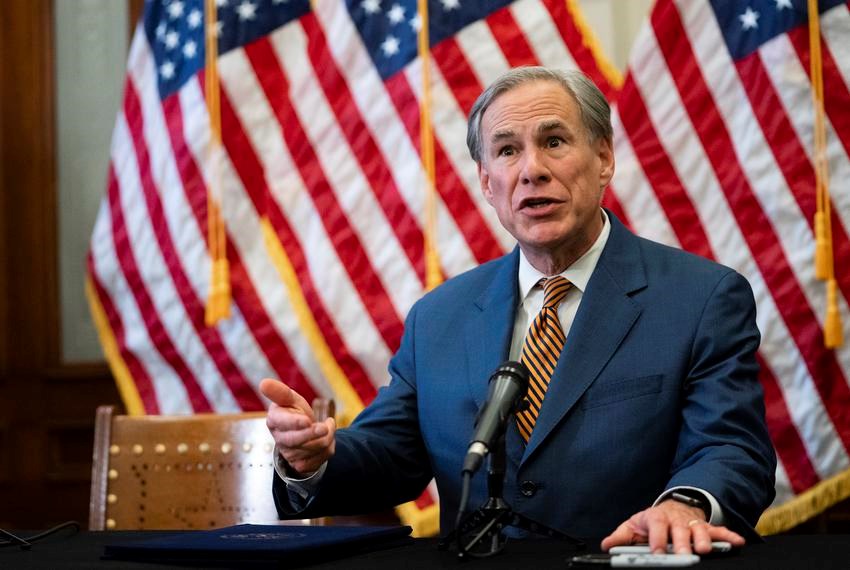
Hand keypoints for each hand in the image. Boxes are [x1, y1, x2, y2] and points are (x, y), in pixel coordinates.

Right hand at [260, 378, 335, 476]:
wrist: (303, 432)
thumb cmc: (294, 411)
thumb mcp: (289, 398)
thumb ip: (279, 392)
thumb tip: (263, 383)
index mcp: (274, 420)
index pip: (281, 423)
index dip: (294, 422)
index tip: (307, 420)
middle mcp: (279, 439)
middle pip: (295, 441)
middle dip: (312, 434)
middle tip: (325, 427)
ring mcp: (289, 454)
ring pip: (312, 449)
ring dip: (327, 437)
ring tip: (328, 426)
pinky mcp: (300, 465)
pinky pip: (319, 460)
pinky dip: (328, 448)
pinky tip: (326, 439)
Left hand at [600, 499, 744, 554]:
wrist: (671, 507)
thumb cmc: (652, 520)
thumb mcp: (634, 525)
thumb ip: (621, 536)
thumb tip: (606, 545)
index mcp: (656, 518)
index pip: (656, 527)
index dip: (656, 539)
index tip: (657, 551)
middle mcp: (675, 520)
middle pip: (679, 531)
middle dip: (682, 543)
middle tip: (683, 555)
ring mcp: (691, 523)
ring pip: (699, 530)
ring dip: (703, 539)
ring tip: (704, 550)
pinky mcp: (705, 527)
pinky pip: (718, 531)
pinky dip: (728, 536)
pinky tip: (737, 542)